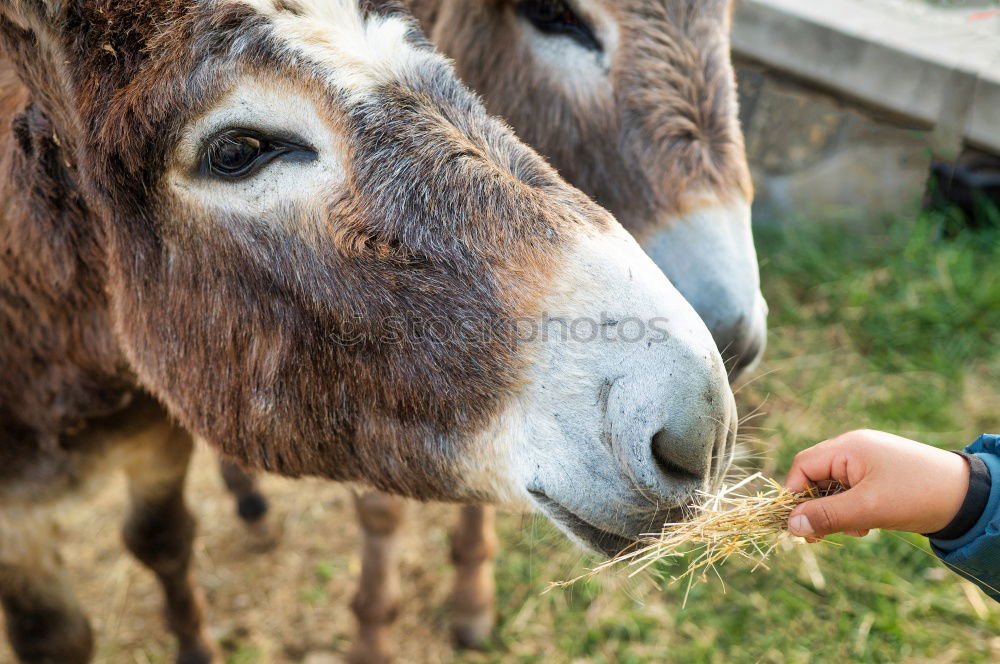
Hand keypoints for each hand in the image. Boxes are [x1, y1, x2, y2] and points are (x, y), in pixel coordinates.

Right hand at [785, 430, 969, 539]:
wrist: (969, 496)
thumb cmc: (916, 496)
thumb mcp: (867, 509)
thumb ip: (826, 516)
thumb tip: (790, 526)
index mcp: (848, 447)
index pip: (802, 466)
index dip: (794, 494)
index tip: (798, 524)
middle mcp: (854, 449)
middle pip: (815, 476)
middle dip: (817, 507)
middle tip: (824, 535)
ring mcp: (868, 460)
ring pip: (833, 486)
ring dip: (836, 511)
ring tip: (857, 529)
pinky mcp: (880, 474)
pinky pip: (851, 490)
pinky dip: (852, 508)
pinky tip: (867, 525)